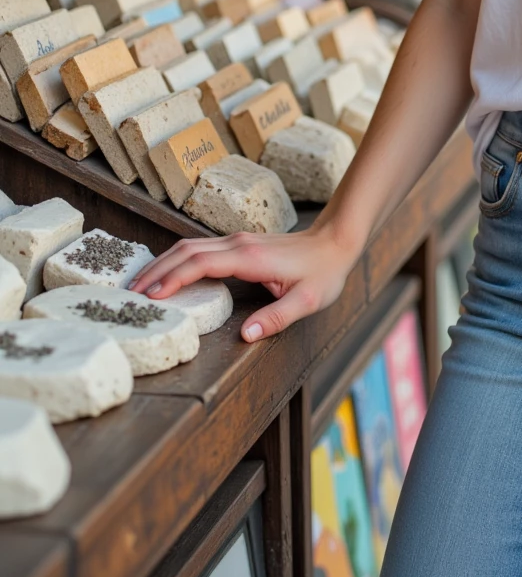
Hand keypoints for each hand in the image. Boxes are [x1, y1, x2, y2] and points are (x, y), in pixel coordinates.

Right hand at [126, 225, 358, 342]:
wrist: (336, 242)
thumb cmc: (323, 273)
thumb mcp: (307, 301)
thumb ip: (277, 317)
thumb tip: (246, 335)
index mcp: (250, 258)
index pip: (200, 264)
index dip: (173, 278)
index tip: (150, 296)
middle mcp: (238, 244)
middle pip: (186, 251)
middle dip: (156, 271)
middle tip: (130, 294)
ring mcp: (237, 241)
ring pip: (189, 246)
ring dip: (163, 263)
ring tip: (140, 286)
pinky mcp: (239, 244)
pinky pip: (199, 248)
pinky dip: (177, 260)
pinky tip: (167, 274)